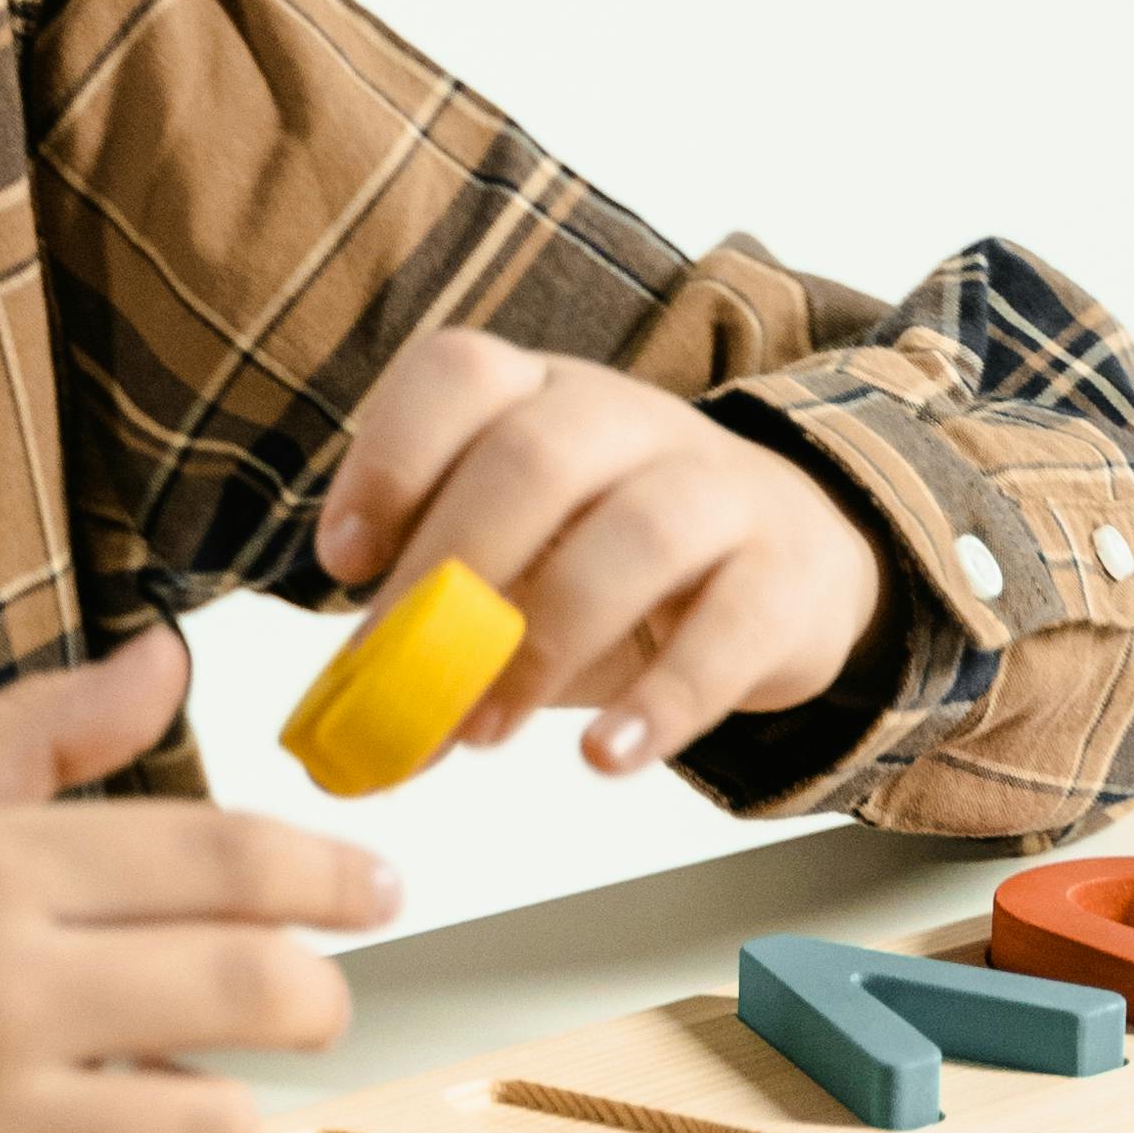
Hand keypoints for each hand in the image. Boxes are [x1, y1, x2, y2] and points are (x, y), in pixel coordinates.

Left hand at [313, 331, 887, 779]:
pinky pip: (731, 630)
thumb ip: (429, 627)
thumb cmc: (608, 565)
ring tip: (485, 730)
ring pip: (639, 535)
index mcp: (539, 395)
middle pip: (536, 457)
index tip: (345, 561)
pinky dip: (663, 702)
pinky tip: (606, 759)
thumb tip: (346, 738)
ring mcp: (720, 487)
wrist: (787, 567)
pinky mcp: (788, 576)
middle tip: (406, 680)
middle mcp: (629, 420)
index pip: (460, 372)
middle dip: (455, 572)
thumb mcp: (515, 564)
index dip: (390, 459)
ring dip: (544, 643)